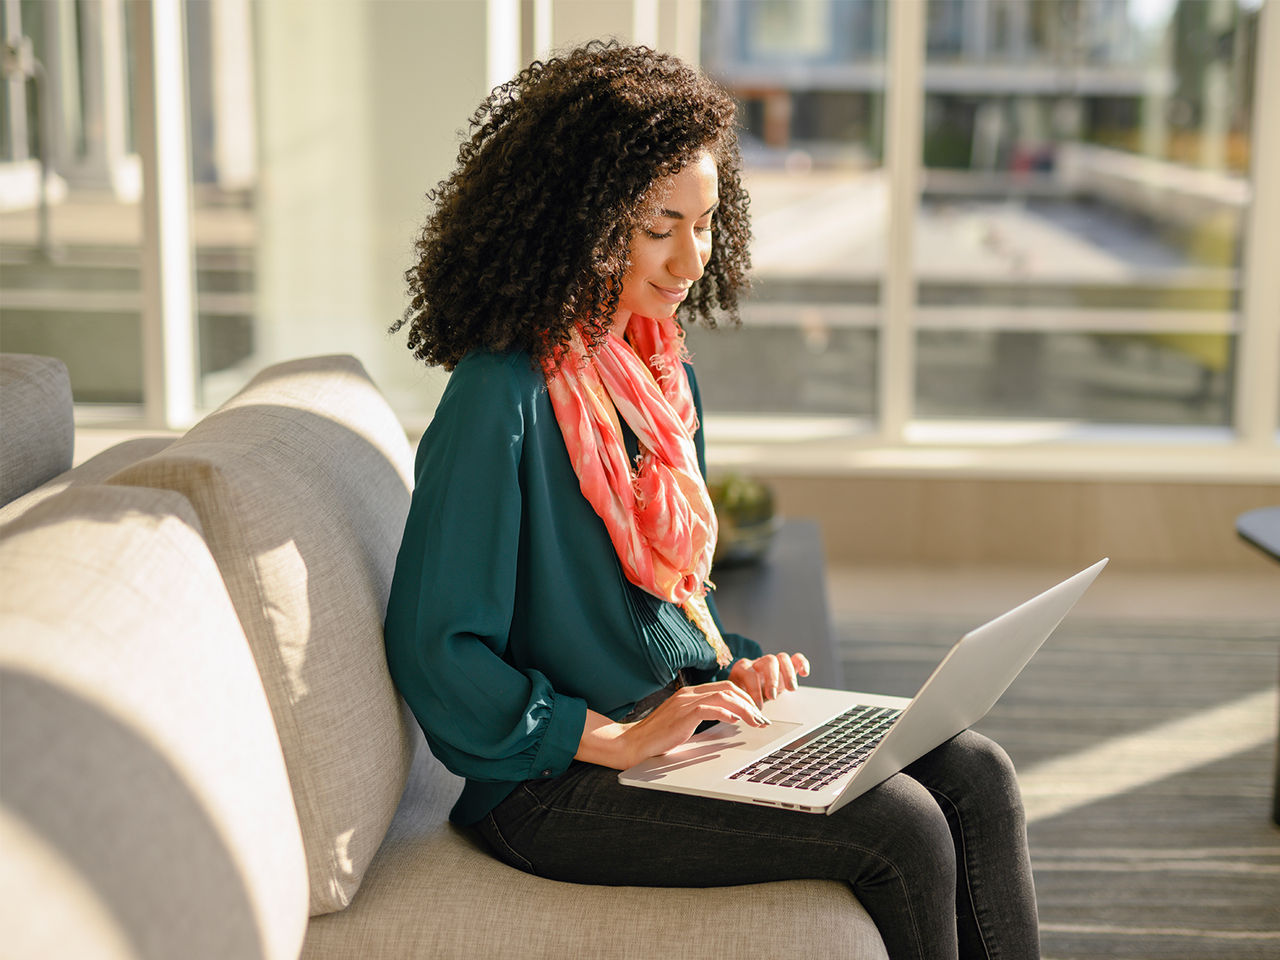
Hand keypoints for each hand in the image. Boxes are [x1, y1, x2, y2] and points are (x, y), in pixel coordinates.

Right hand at [577, 681, 769, 769]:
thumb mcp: (684, 722)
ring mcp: (685, 703)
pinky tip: (735, 721)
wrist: (634, 743)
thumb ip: (702, 715)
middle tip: (762, 719)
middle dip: (750, 703)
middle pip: (728, 688)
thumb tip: (729, 718)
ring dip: (744, 709)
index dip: (745, 698)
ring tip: (755, 722)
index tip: (757, 712)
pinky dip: (726, 713)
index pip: (725, 687)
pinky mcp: (682, 715)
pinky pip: (709, 708)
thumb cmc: (659, 736)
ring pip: (723, 696)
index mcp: (690, 693)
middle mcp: (689, 694)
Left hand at [728, 652, 809, 708]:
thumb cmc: (742, 695)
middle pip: (768, 661)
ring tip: (791, 689)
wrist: (746, 690)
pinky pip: (796, 658)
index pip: (749, 673)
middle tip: (773, 696)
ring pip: (782, 658)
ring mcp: (773, 663)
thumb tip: (744, 717)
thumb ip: (741, 705)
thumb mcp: (738, 699)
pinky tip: (804, 673)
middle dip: (772, 679)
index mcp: (743, 668)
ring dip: (788, 673)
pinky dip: (802, 663)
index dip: (754, 690)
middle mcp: (758, 662)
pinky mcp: (786, 666)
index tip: (758, 707)